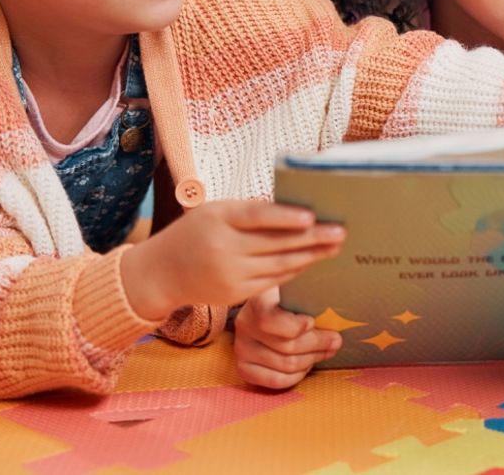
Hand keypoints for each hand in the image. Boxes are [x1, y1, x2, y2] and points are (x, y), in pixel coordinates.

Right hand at [121, 200, 344, 320]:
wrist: (161, 274)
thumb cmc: (196, 232)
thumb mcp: (215, 212)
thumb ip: (250, 211)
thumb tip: (295, 209)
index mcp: (217, 218)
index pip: (255, 216)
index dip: (284, 217)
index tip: (311, 217)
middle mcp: (222, 248)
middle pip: (275, 244)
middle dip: (312, 239)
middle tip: (341, 231)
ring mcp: (230, 275)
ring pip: (279, 265)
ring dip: (311, 256)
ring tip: (334, 246)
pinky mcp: (236, 295)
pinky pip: (272, 282)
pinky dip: (294, 270)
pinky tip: (312, 261)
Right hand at [234, 287, 342, 388]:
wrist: (265, 309)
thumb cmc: (290, 298)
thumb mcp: (299, 289)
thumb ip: (311, 296)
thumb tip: (332, 314)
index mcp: (258, 300)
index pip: (271, 320)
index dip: (295, 326)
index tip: (313, 322)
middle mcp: (245, 324)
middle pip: (287, 346)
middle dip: (318, 344)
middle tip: (336, 341)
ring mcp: (242, 348)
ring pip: (286, 364)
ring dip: (312, 359)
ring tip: (325, 351)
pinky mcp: (244, 368)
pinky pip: (277, 380)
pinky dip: (297, 375)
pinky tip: (307, 364)